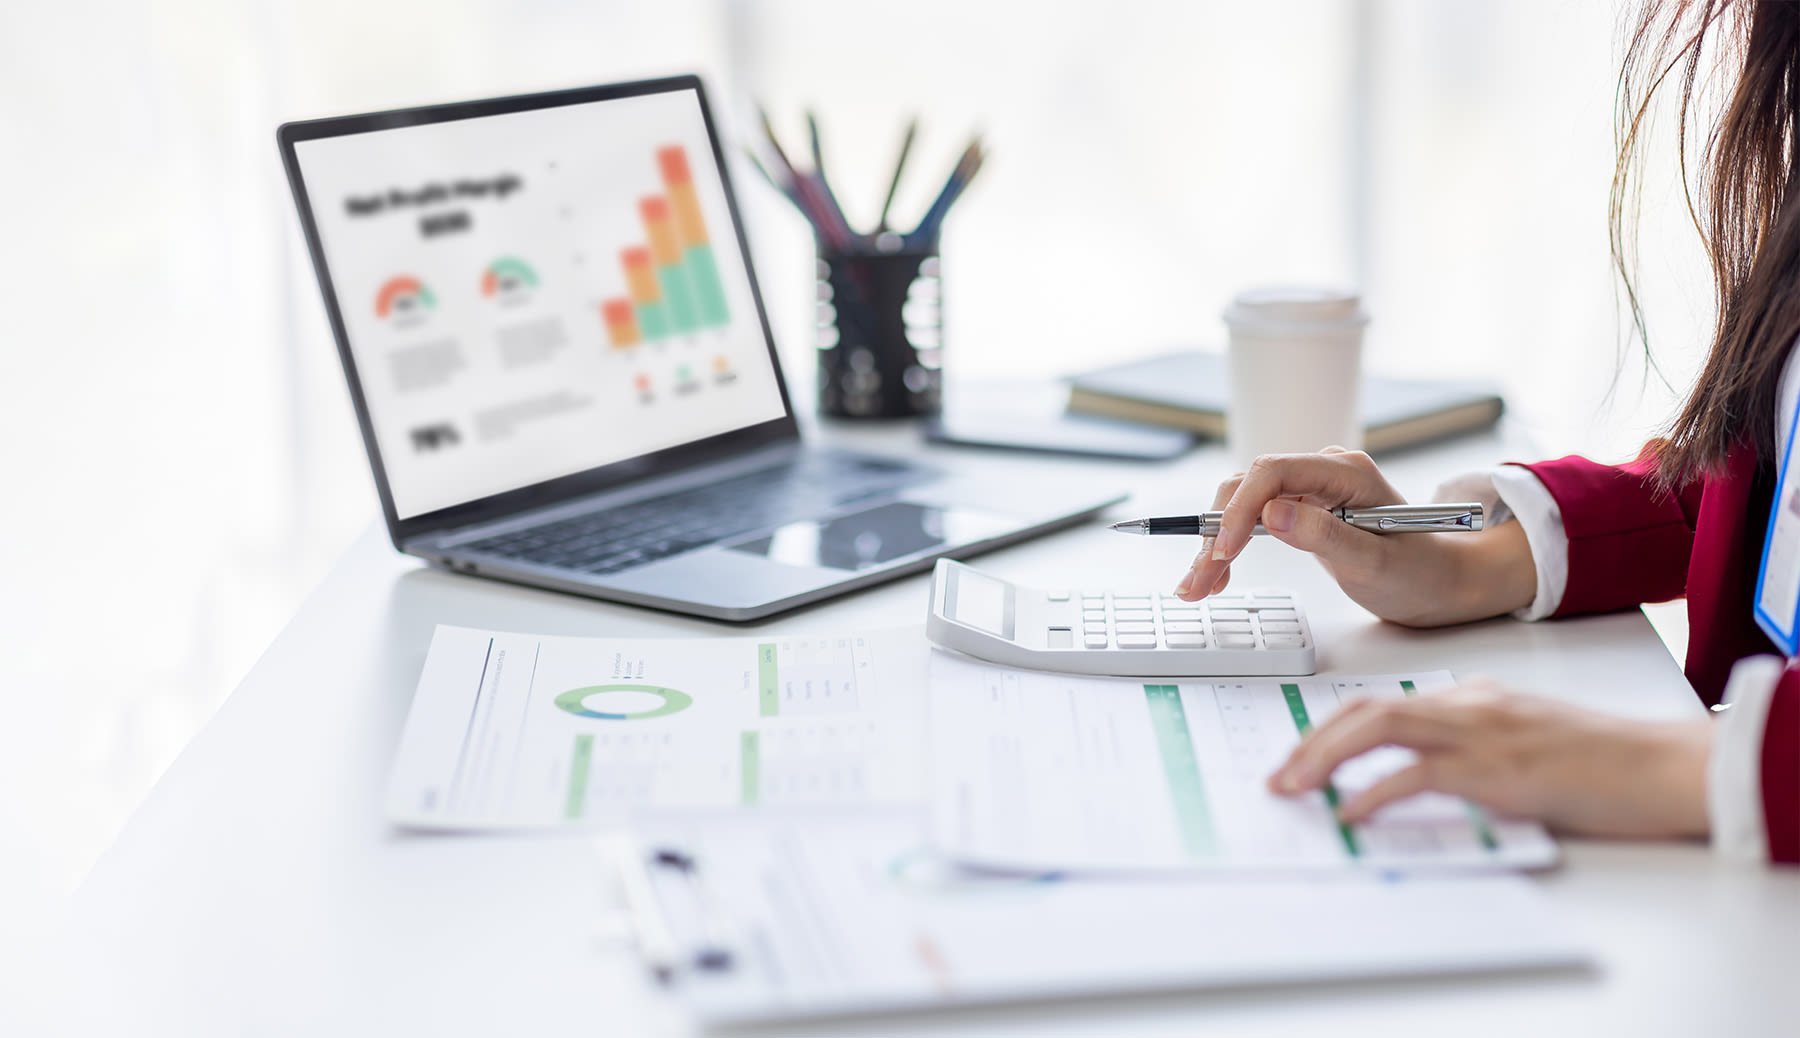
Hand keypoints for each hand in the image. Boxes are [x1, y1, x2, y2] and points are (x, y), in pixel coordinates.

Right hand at [1172, 448, 1536, 625]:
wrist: (1439, 583)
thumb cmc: (1418, 573)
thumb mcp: (1375, 563)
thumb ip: (1325, 536)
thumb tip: (1272, 515)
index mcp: (1346, 472)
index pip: (1274, 472)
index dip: (1241, 509)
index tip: (1225, 553)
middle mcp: (1323, 472)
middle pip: (1248, 487)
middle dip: (1218, 532)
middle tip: (1198, 580)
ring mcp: (1310, 489)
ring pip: (1242, 505)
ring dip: (1216, 544)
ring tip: (1197, 587)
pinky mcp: (1301, 510)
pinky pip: (1252, 521)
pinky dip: (1231, 549)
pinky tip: (1216, 576)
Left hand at [1267, 681, 1711, 838]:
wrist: (1660, 764)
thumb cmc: (1600, 761)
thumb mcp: (1522, 741)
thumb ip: (1471, 748)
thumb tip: (1415, 777)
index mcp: (1470, 696)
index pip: (1381, 702)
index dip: (1330, 729)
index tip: (1298, 757)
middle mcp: (1467, 705)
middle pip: (1366, 708)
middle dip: (1311, 740)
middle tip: (1278, 777)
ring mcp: (1480, 732)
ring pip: (1379, 727)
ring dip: (1326, 757)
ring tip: (1295, 788)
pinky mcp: (1497, 769)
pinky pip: (1418, 774)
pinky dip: (1375, 792)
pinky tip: (1351, 813)